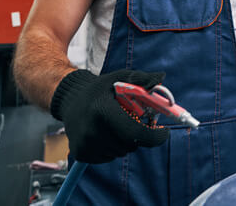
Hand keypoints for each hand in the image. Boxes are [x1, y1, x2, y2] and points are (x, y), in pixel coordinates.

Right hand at [50, 69, 169, 163]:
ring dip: (125, 142)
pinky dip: (113, 148)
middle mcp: (91, 129)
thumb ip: (142, 79)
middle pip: (130, 145)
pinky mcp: (80, 154)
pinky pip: (108, 158)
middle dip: (139, 136)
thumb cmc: (101, 88)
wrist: (71, 99)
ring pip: (121, 152)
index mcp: (102, 109)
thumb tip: (161, 77)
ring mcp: (84, 144)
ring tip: (117, 126)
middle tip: (135, 122)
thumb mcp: (120, 77)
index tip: (164, 132)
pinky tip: (106, 134)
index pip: (134, 132)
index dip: (153, 136)